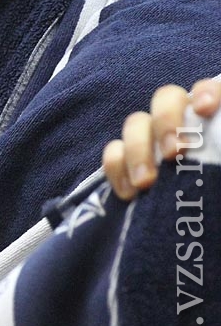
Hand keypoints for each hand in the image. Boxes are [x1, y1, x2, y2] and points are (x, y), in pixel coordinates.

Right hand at [103, 78, 220, 198]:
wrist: (205, 234)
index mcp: (214, 122)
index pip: (212, 90)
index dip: (207, 91)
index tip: (204, 108)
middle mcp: (183, 123)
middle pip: (167, 98)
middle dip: (167, 121)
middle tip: (174, 153)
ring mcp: (154, 141)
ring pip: (136, 123)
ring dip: (138, 149)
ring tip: (146, 183)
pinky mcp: (130, 163)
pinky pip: (113, 153)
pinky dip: (117, 168)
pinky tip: (129, 194)